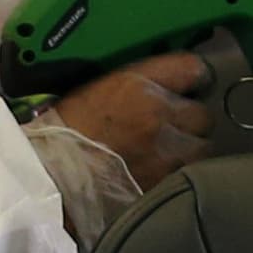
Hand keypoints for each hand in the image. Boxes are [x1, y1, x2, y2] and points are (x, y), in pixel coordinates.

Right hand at [38, 52, 214, 191]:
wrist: (49, 176)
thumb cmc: (63, 132)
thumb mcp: (96, 90)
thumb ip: (136, 86)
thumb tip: (165, 86)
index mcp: (139, 85)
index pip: (193, 68)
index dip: (196, 77)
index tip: (193, 85)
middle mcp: (159, 115)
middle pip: (203, 115)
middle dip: (192, 122)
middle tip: (176, 128)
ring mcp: (166, 153)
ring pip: (203, 149)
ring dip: (191, 151)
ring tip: (172, 156)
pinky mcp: (164, 184)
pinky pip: (188, 176)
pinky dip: (180, 175)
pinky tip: (164, 176)